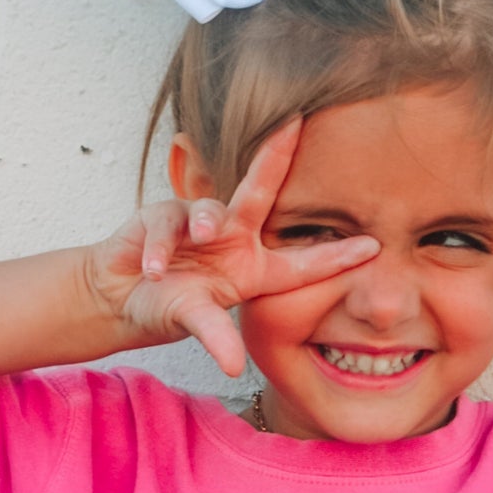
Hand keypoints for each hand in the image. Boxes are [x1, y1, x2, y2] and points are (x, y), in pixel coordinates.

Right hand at [80, 116, 378, 376]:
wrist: (117, 298)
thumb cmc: (165, 308)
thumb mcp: (194, 323)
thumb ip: (215, 337)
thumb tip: (233, 368)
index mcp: (254, 269)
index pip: (301, 262)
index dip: (335, 255)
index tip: (374, 246)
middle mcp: (233, 238)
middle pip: (258, 191)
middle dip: (275, 156)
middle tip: (294, 124)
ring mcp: (199, 223)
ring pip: (209, 210)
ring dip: (204, 223)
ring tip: (195, 243)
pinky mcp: (163, 215)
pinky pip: (167, 224)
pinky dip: (159, 250)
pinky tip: (150, 270)